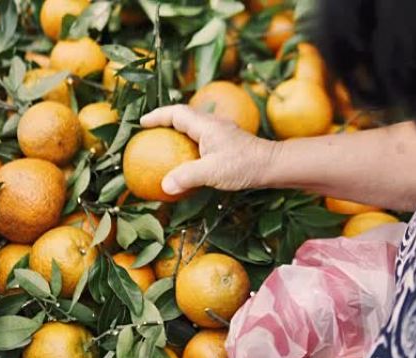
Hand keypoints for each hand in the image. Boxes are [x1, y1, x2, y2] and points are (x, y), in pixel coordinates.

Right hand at [139, 105, 279, 194]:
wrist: (272, 165)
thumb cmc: (244, 166)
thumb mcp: (212, 172)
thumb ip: (187, 177)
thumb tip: (165, 185)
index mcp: (206, 125)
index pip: (176, 113)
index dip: (158, 116)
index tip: (142, 123)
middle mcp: (213, 125)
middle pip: (184, 117)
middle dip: (166, 122)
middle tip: (151, 133)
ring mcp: (222, 133)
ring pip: (194, 128)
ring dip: (179, 133)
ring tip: (166, 146)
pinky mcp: (228, 143)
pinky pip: (203, 139)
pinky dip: (191, 145)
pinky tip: (189, 161)